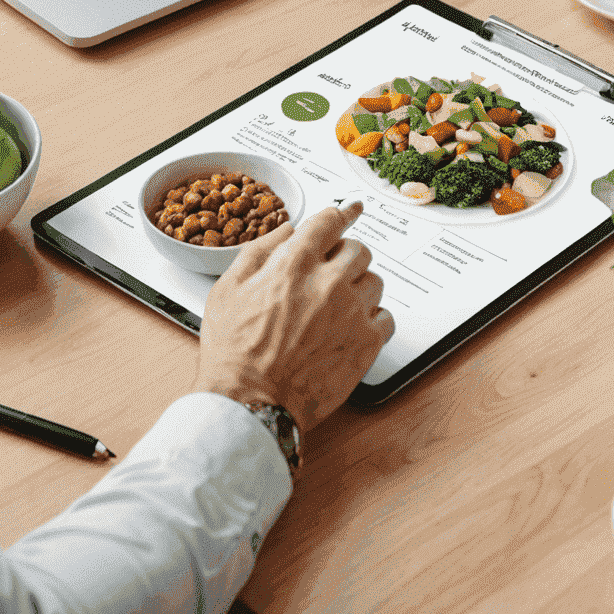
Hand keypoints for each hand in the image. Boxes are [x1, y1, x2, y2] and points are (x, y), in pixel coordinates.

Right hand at [192, 202, 393, 438]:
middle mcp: (328, 283)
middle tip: (330, 275)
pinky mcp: (366, 344)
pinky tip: (351, 330)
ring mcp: (351, 313)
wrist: (248, 403)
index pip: (330, 221)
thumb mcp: (227, 289)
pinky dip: (372, 321)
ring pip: (375, 281)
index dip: (342, 213)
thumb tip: (286, 230)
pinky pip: (385, 318)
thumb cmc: (233, 352)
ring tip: (336, 309)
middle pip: (359, 249)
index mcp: (293, 265)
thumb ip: (259, 251)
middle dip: (345, 258)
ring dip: (359, 289)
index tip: (351, 210)